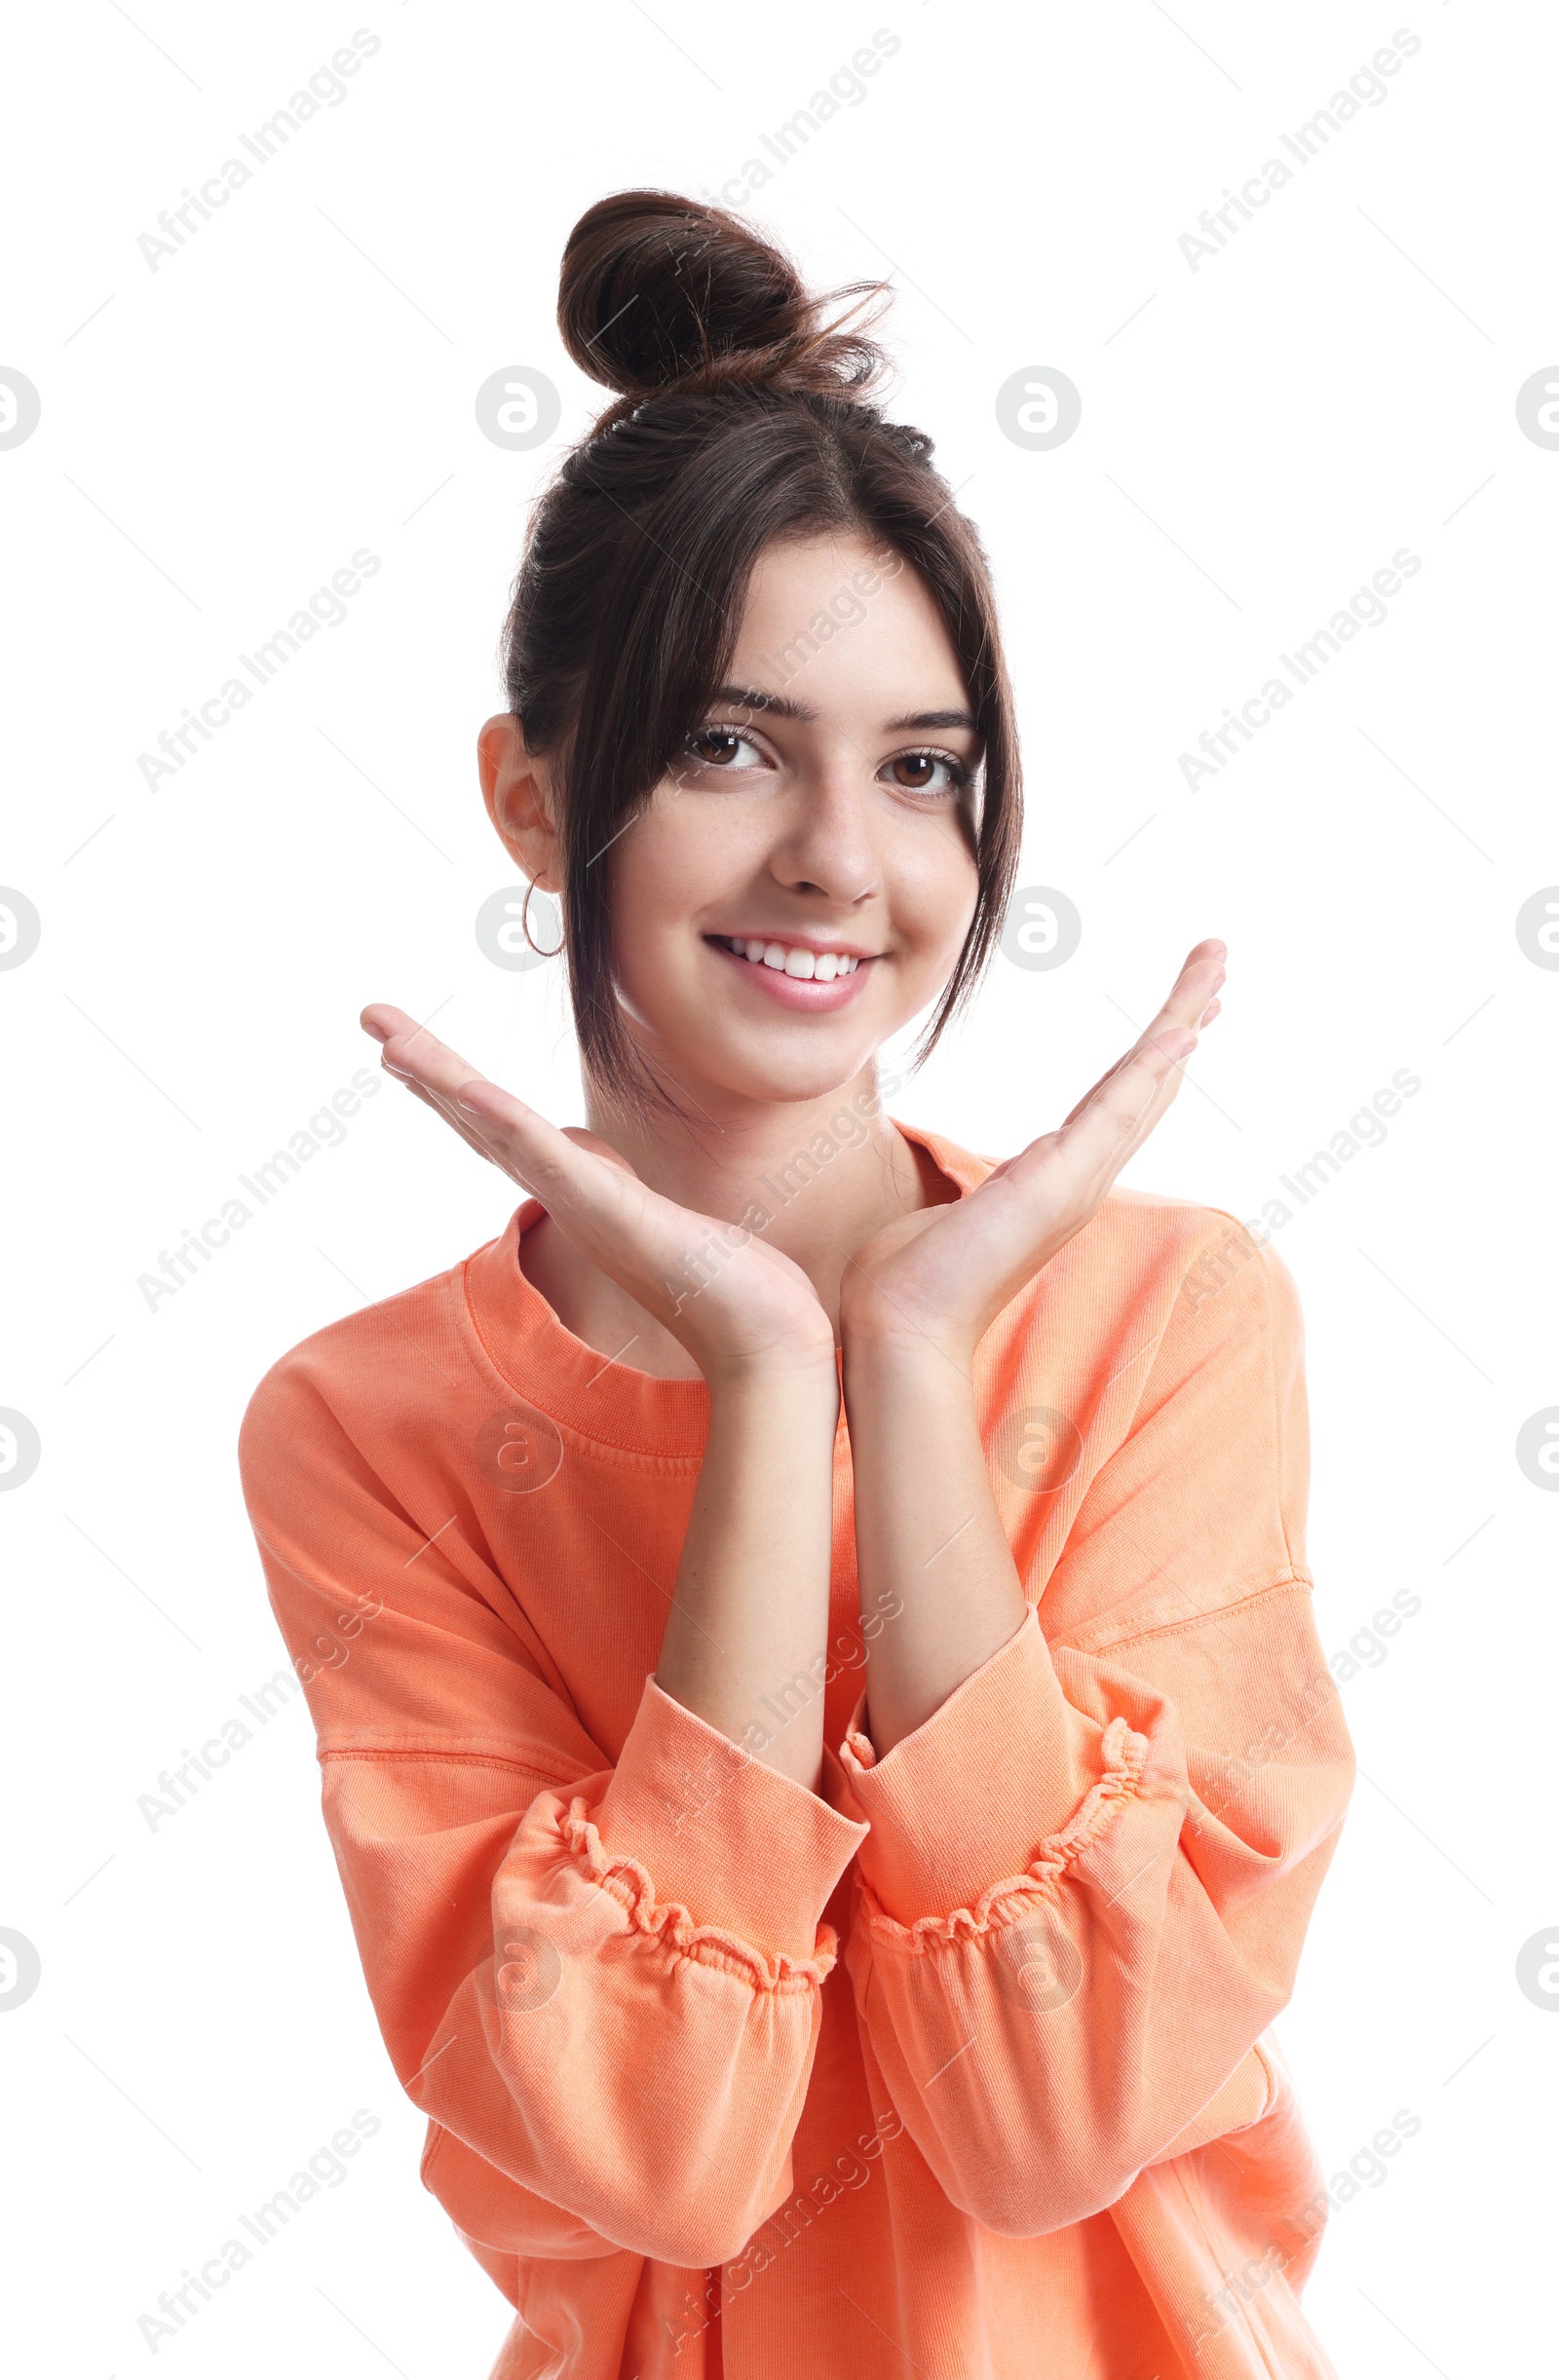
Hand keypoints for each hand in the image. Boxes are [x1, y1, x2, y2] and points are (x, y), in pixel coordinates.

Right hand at [359, 1006, 836, 1385]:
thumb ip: (613, 1188)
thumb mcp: (655, 1215)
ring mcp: (583, 1203)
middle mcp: (566, 1197)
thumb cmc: (725, 1287)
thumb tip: (584, 1159)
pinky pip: (548, 1159)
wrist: (761, 1338)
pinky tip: (469, 1090)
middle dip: (422, 1066)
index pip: (496, 1127)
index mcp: (576, 1192)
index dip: (446, 1086)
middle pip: (476, 1119)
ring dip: (442, 1082)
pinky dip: (505, 1123)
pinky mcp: (611, 1210)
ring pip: (497, 1130)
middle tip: (371, 1017)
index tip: (402, 1048)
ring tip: (389, 1039)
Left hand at [838, 940, 1226, 1366]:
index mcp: (1055, 1183)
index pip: (1119, 1104)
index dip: (1153, 1056)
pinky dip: (1153, 1063)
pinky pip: (1118, 1108)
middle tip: (1217, 964)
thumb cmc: (907, 1284)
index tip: (1183, 1015)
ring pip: (1146, 1083)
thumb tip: (947, 1206)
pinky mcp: (1060, 1183)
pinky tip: (1184, 1025)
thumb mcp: (945, 1219)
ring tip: (1215, 962)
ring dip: (1182, 1016)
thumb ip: (963, 1200)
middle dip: (1184, 1018)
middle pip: (1149, 1084)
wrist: (898, 1328)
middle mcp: (1081, 1180)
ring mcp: (1078, 1181)